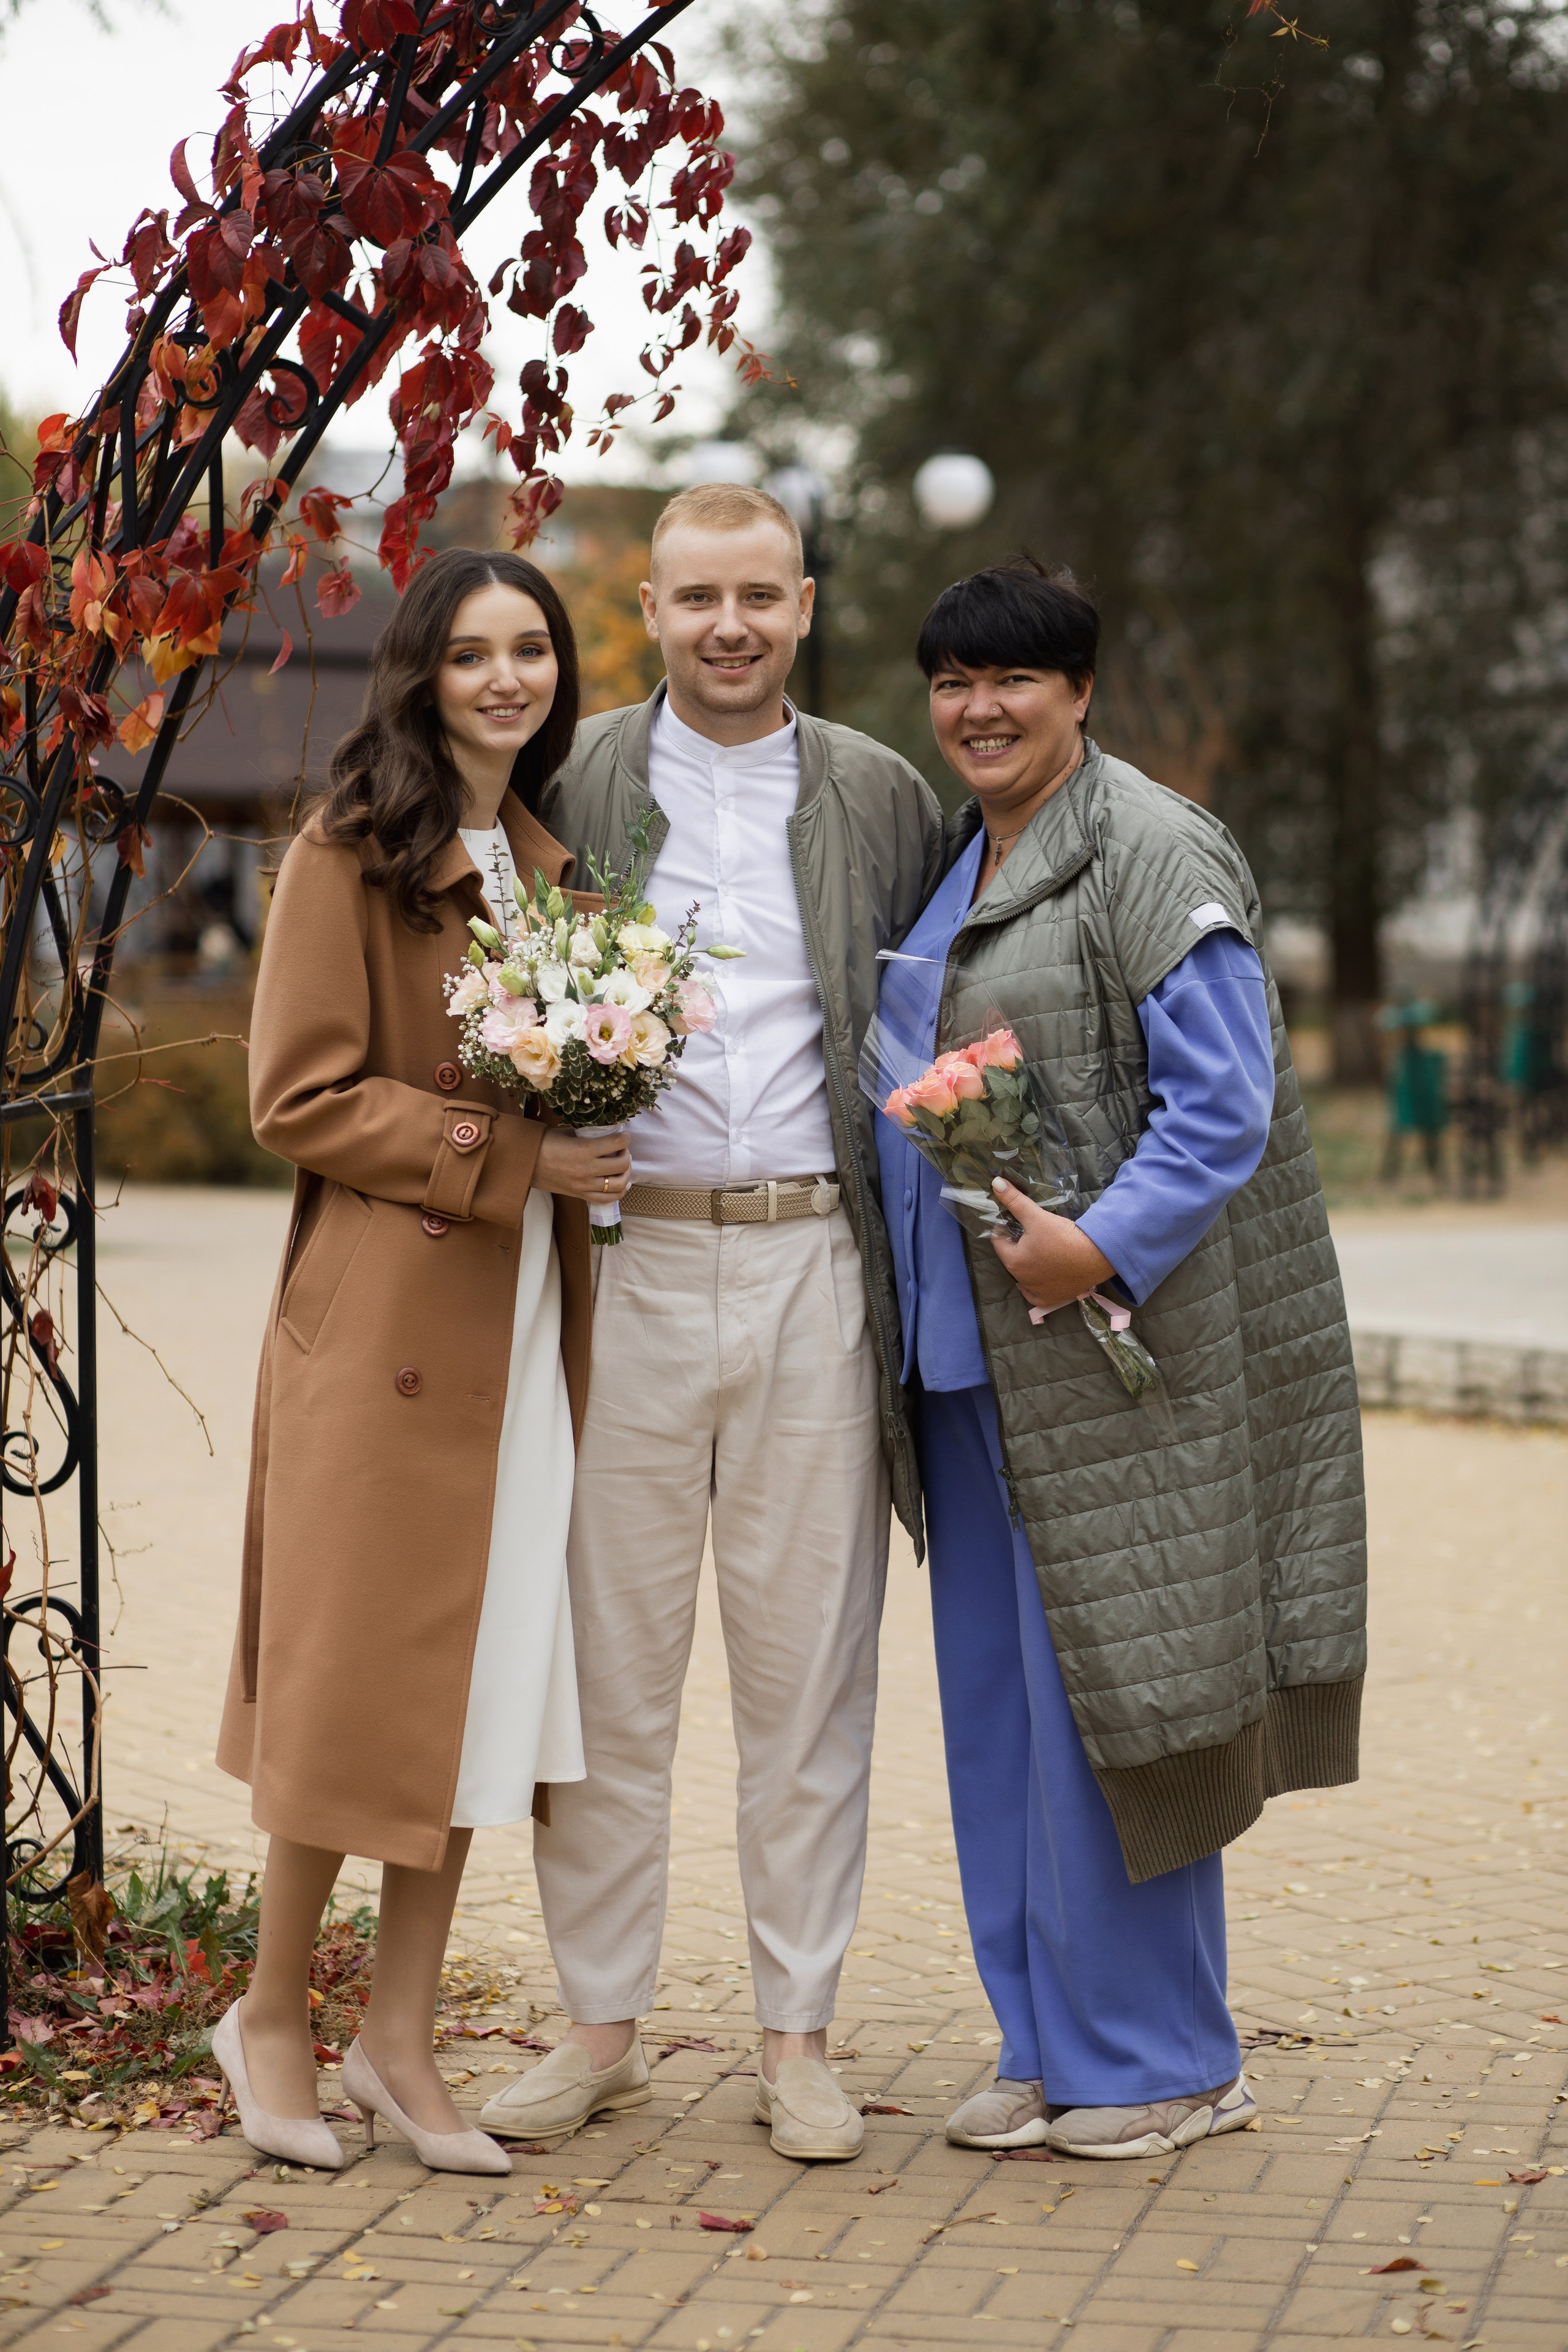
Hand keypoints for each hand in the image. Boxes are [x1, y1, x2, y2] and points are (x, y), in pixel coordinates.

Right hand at [535, 1127, 631, 1202]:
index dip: (625, 1138)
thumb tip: (605, 1134)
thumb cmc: (544, 1143)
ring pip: (618, 1185)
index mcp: (584, 1149)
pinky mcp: (579, 1195)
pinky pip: (605, 1199)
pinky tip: (621, 1185)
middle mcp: (587, 1169)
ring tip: (622, 1167)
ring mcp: (584, 1185)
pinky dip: (618, 1193)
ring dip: (625, 1174)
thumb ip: (587, 1135)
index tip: (623, 1136)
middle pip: (621, 1165)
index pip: (617, 1143)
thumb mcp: (567, 1133)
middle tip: (622, 1150)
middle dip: (626, 1155)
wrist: (524, 1163)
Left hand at [990, 1176, 1115, 1314]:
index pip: (998, 1241)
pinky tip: (1037, 1276)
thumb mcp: (1037, 1216)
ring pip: (1023, 1275)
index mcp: (1014, 1261)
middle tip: (1029, 1232)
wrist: (1097, 1257)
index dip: (1004, 1228)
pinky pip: (1035, 1294)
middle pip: (1011, 1258)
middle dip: (1016, 1245)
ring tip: (1038, 1249)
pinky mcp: (1052, 1298)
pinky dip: (1034, 1286)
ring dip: (1026, 1263)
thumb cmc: (1064, 1237)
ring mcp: (1037, 1291)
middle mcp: (1022, 1280)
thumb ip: (1015, 1201)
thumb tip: (995, 1183)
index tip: (1014, 1220)